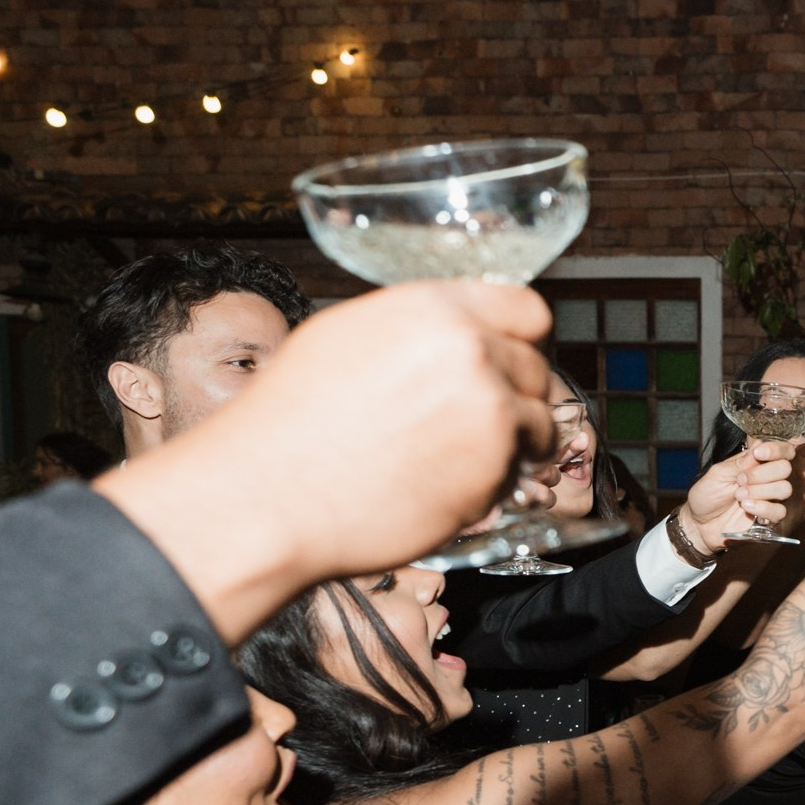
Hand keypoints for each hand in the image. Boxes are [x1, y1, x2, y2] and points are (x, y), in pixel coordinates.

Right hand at [96, 277, 553, 642]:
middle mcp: (470, 352)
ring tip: (454, 455)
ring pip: (539, 421)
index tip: (512, 359)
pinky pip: (519, 471)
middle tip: (473, 419)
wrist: (265, 496)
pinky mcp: (494, 470)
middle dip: (513, 393)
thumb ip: (418, 329)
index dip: (521, 338)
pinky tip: (441, 483)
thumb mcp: (345, 338)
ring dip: (512, 440)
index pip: (526, 309)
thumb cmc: (288, 424)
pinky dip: (494, 480)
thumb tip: (459, 331)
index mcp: (432, 310)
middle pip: (535, 367)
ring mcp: (489, 412)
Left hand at [678, 440, 797, 552]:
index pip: (782, 450)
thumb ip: (741, 462)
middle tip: (740, 480)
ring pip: (784, 489)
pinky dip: (762, 508)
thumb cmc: (707, 495)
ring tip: (739, 495)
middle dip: (762, 473)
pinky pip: (779, 511)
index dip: (776, 449)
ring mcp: (770, 498)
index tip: (758, 453)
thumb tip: (760, 446)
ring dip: (760, 491)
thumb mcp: (718, 473)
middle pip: (785, 468)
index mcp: (756, 462)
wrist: (700, 523)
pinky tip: (746, 507)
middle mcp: (767, 478)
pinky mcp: (770, 518)